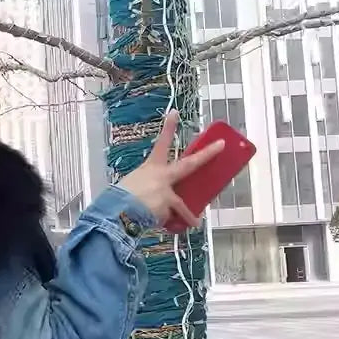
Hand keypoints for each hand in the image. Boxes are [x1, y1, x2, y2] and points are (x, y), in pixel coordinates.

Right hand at [118, 111, 223, 228]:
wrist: (118, 212)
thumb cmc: (117, 199)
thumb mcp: (131, 187)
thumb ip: (145, 188)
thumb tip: (149, 199)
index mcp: (151, 168)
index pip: (161, 144)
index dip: (168, 128)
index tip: (175, 112)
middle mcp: (162, 177)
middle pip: (189, 164)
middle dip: (207, 154)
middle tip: (221, 145)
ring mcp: (167, 192)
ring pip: (180, 206)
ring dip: (188, 216)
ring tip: (195, 223)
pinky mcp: (168, 208)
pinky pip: (170, 219)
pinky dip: (165, 223)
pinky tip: (154, 226)